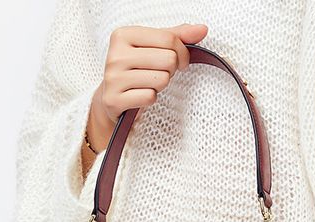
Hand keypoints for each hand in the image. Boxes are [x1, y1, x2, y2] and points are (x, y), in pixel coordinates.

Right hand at [85, 23, 207, 156]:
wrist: (112, 97)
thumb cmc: (136, 69)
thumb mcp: (152, 47)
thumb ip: (176, 36)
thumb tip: (202, 29)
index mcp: (123, 35)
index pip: (169, 39)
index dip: (183, 52)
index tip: (180, 61)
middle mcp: (115, 55)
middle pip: (168, 60)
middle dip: (170, 70)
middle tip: (159, 73)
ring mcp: (113, 78)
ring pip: (161, 79)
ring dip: (160, 85)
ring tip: (148, 83)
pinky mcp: (114, 100)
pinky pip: (150, 97)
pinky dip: (150, 98)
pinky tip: (141, 95)